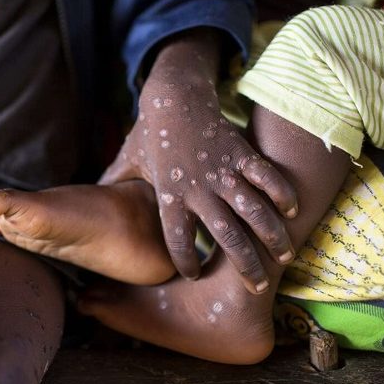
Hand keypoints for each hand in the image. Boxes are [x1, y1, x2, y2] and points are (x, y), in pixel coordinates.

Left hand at [101, 31, 297, 293]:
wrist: (174, 96)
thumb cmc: (149, 134)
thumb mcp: (127, 162)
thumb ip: (113, 186)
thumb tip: (90, 203)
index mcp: (169, 196)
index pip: (178, 240)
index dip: (186, 262)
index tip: (195, 275)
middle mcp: (198, 188)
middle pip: (225, 234)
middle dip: (244, 264)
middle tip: (257, 288)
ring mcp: (222, 170)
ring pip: (253, 209)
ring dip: (271, 235)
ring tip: (284, 258)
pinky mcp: (240, 152)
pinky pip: (266, 177)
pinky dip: (282, 193)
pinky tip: (293, 212)